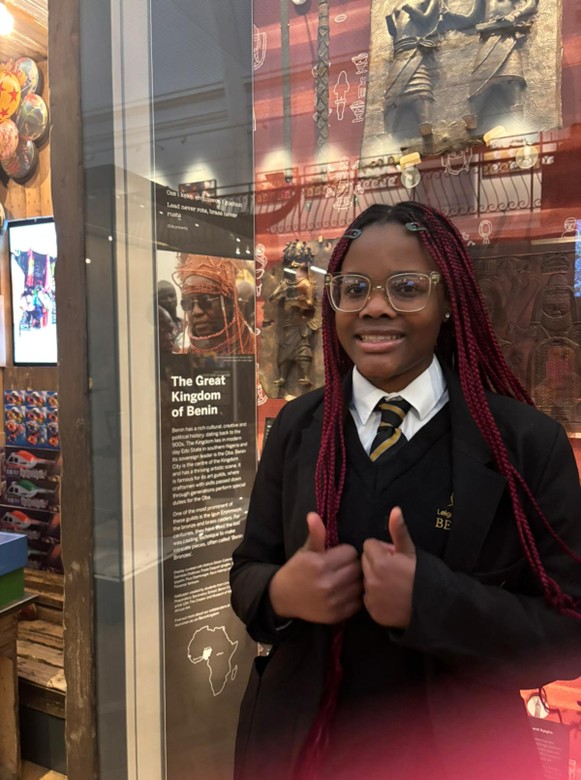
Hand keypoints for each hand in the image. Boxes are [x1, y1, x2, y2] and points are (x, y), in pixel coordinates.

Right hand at [268, 512, 362, 623]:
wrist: (283, 598)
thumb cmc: (296, 570)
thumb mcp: (305, 551)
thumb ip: (315, 534)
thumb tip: (313, 515)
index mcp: (320, 564)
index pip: (350, 552)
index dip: (345, 551)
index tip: (338, 554)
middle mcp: (328, 584)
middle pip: (357, 568)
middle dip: (352, 565)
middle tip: (343, 566)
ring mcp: (333, 601)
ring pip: (360, 585)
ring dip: (355, 581)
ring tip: (346, 579)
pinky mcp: (336, 615)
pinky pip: (358, 603)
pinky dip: (355, 597)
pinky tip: (346, 592)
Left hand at [362, 507, 416, 628]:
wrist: (435, 607)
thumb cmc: (424, 575)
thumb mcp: (411, 551)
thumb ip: (399, 531)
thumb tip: (395, 509)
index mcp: (380, 562)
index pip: (369, 545)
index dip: (382, 549)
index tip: (395, 556)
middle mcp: (371, 579)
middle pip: (365, 561)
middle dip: (376, 562)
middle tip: (395, 569)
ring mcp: (371, 597)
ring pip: (365, 579)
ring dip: (375, 578)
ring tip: (393, 584)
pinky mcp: (372, 612)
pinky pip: (367, 597)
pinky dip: (376, 596)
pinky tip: (390, 598)